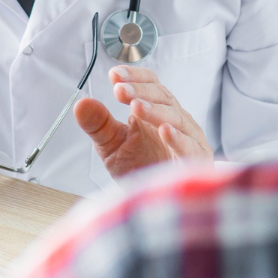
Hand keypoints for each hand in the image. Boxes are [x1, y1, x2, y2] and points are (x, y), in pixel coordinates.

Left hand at [73, 66, 212, 177]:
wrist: (156, 202)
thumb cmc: (139, 168)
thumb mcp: (111, 144)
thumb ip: (98, 124)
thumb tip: (80, 103)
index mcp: (156, 110)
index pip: (151, 84)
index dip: (135, 76)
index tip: (114, 75)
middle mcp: (176, 120)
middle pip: (163, 97)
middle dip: (140, 91)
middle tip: (119, 90)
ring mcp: (189, 138)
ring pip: (176, 118)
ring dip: (155, 110)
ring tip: (135, 107)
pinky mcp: (196, 160)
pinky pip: (190, 147)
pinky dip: (179, 139)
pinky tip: (165, 132)